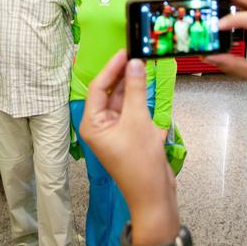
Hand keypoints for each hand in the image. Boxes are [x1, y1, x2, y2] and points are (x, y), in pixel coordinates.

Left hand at [80, 50, 179, 245]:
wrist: (154, 193)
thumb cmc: (140, 162)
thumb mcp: (137, 120)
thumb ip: (135, 89)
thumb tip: (135, 63)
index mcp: (92, 123)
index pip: (98, 87)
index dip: (111, 68)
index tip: (125, 51)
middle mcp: (100, 125)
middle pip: (109, 91)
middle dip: (122, 74)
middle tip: (136, 54)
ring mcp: (115, 129)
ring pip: (121, 99)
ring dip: (132, 84)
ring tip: (143, 63)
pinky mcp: (129, 133)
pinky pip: (131, 109)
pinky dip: (139, 97)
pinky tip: (147, 83)